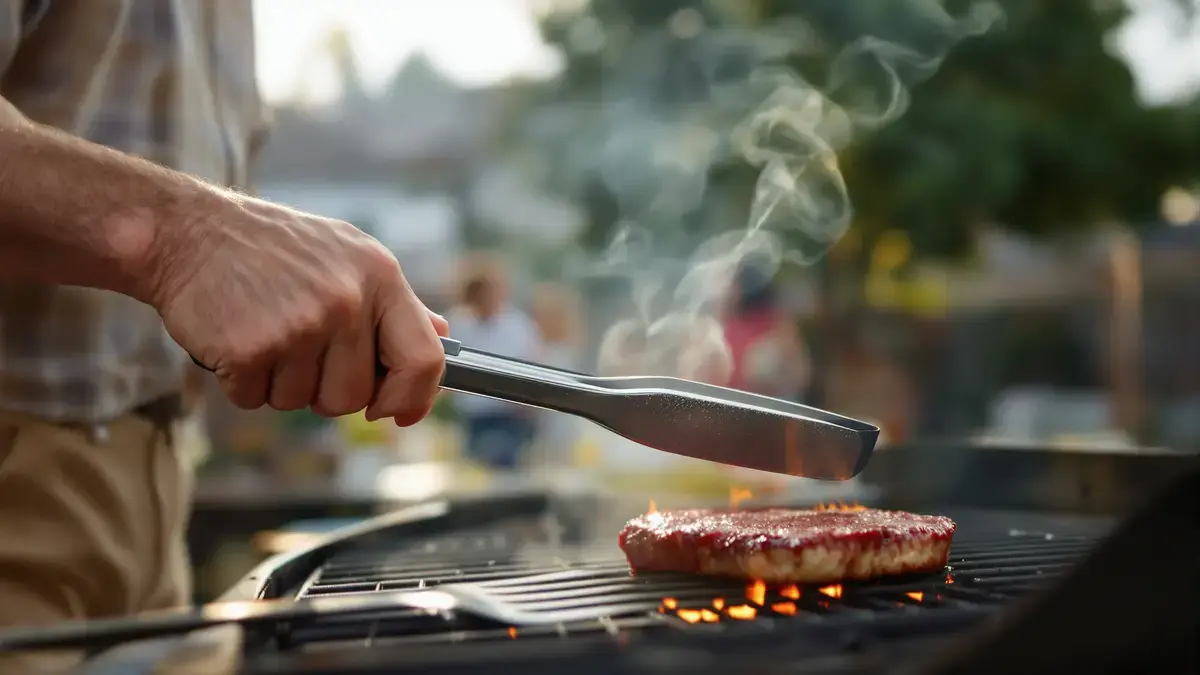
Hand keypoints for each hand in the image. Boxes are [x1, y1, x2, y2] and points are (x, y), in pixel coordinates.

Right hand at [150, 194, 448, 424]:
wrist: (188, 231)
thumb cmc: (272, 248)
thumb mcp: (347, 255)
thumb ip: (396, 302)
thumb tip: (440, 336)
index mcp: (379, 277)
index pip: (424, 359)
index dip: (414, 398)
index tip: (396, 412)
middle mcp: (346, 301)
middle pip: (356, 396)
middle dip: (326, 390)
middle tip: (298, 350)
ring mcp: (300, 326)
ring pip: (304, 403)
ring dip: (281, 384)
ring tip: (265, 333)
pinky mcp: (252, 349)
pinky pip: (258, 400)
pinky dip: (242, 383)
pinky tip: (235, 340)